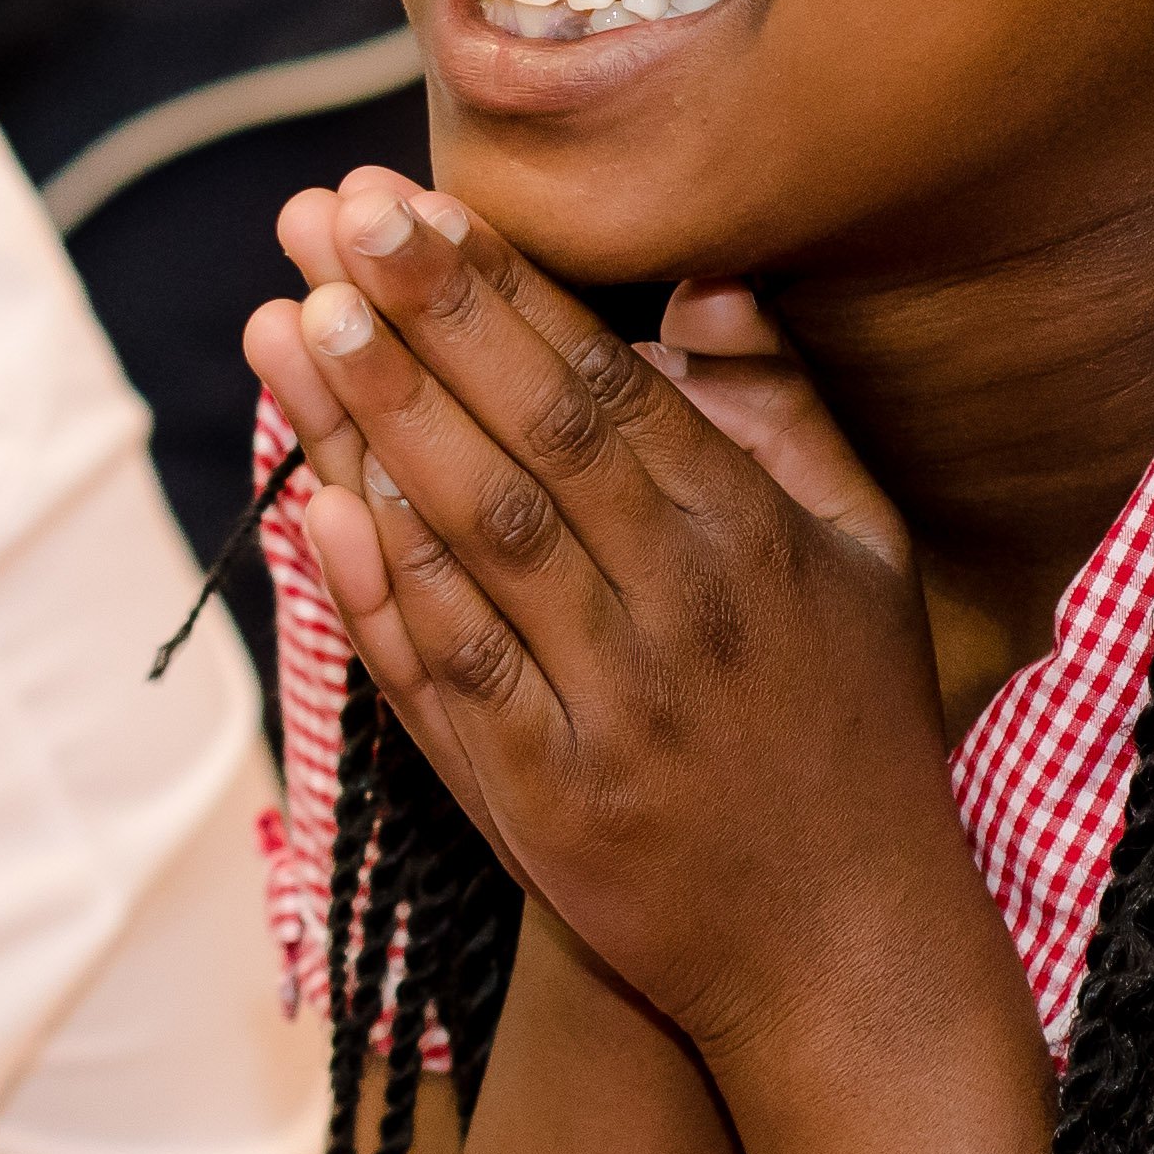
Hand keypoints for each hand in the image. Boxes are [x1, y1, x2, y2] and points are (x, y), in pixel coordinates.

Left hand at [238, 169, 962, 1053]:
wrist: (845, 953)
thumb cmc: (851, 729)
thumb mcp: (862, 556)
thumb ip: (785, 414)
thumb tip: (709, 278)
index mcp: (752, 535)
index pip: (606, 384)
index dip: (502, 289)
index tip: (413, 200)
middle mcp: (679, 610)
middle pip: (529, 440)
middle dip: (424, 320)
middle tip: (328, 215)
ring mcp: (607, 708)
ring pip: (474, 543)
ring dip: (375, 425)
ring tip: (291, 316)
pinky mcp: (545, 801)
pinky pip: (447, 672)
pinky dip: (379, 586)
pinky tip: (316, 499)